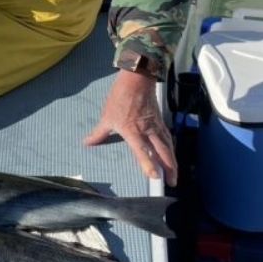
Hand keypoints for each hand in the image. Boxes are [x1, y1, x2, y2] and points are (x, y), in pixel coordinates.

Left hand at [84, 70, 177, 184]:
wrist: (137, 79)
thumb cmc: (121, 97)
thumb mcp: (107, 116)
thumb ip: (99, 133)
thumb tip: (87, 143)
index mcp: (133, 131)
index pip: (142, 151)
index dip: (148, 164)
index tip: (155, 176)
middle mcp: (147, 130)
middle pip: (162, 151)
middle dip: (169, 168)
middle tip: (172, 182)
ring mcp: (156, 125)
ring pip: (168, 145)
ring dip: (172, 160)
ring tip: (175, 173)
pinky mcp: (160, 120)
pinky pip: (168, 137)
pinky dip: (171, 148)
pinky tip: (171, 154)